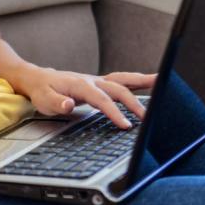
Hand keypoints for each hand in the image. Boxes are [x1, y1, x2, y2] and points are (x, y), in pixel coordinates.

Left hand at [24, 69, 157, 128]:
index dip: (114, 112)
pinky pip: (124, 80)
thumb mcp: (44, 100)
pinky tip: (154, 82)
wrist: (39, 79)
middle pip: (118, 89)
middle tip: (147, 118)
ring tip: (164, 83)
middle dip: (134, 103)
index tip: (126, 125)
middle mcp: (93, 80)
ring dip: (143, 82)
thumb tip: (68, 104)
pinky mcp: (102, 83)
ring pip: (124, 80)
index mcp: (81, 85)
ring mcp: (99, 80)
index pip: (102, 100)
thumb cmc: (42, 91)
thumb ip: (56, 103)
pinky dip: (139, 81)